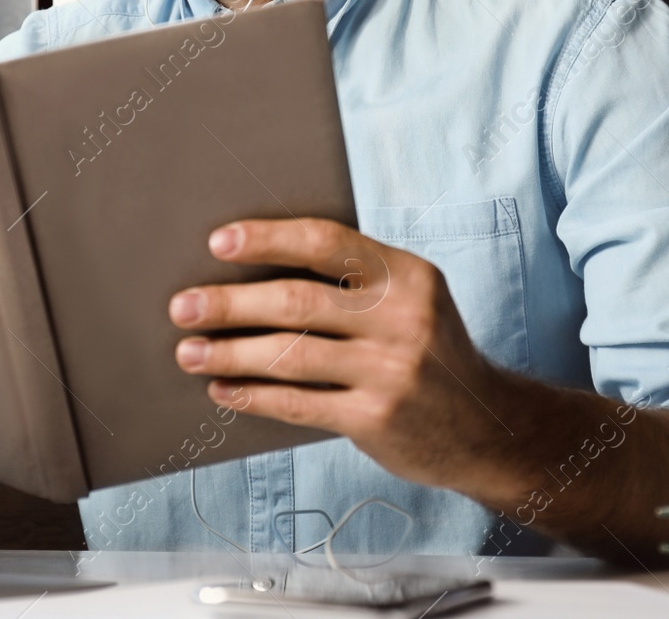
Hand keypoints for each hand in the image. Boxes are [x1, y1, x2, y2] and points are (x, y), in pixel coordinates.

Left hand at [168, 219, 518, 497]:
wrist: (486, 428)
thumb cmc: (427, 351)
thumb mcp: (411, 300)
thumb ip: (354, 280)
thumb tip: (253, 266)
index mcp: (407, 274)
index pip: (326, 242)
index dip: (267, 239)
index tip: (217, 242)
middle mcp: (403, 319)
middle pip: (297, 301)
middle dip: (229, 304)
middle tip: (182, 306)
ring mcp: (391, 371)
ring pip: (290, 356)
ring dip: (229, 354)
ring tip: (189, 352)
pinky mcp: (376, 418)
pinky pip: (297, 404)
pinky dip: (252, 396)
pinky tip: (223, 389)